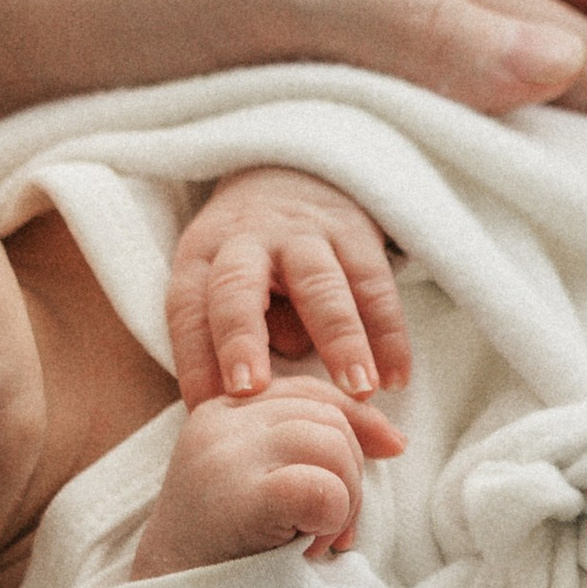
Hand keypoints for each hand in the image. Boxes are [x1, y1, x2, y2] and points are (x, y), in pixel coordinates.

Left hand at [0, 0, 586, 146]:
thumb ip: (412, 28)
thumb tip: (567, 72)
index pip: (565, 38)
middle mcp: (380, 0)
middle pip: (549, 66)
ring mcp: (336, 53)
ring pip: (494, 109)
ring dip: (580, 155)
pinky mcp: (285, 107)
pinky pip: (424, 147)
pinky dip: (490, 177)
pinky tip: (510, 220)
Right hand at [131, 376, 405, 577]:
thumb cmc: (227, 553)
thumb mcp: (260, 482)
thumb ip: (306, 447)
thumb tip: (393, 438)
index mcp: (223, 411)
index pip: (310, 391)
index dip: (359, 419)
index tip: (391, 449)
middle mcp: (220, 422)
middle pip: (329, 417)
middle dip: (352, 473)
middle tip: (329, 529)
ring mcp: (226, 456)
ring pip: (333, 446)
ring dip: (344, 501)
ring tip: (312, 540)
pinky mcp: (239, 495)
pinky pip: (323, 488)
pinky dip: (332, 518)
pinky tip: (306, 546)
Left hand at [169, 165, 412, 404]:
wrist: (294, 176)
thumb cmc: (250, 263)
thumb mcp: (221, 286)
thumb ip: (233, 338)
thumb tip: (261, 395)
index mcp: (201, 259)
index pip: (188, 313)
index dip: (194, 363)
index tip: (206, 411)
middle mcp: (246, 243)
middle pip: (237, 287)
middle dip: (242, 338)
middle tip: (254, 391)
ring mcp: (302, 235)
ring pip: (319, 285)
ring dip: (340, 338)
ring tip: (359, 390)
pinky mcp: (354, 232)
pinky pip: (374, 284)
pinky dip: (389, 332)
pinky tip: (398, 377)